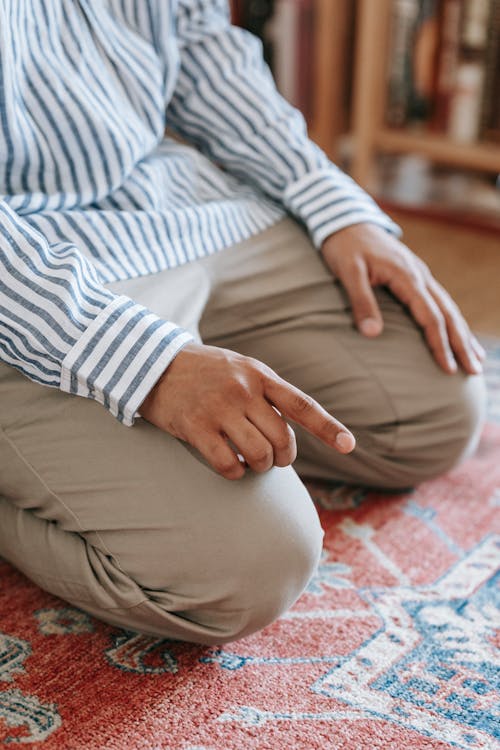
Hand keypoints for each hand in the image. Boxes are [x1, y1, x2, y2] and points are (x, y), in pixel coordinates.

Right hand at [139, 342, 354, 479]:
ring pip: (259, 455)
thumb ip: (267, 392)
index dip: (327, 427)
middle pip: (282, 439)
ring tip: (250, 463)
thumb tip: (291, 428)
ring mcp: (219, 408)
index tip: (349, 446)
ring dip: (259, 468)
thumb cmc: (203, 371)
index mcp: (259, 375)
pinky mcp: (195, 427)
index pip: (301, 404)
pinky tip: (230, 467)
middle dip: (282, 457)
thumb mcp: (240, 368)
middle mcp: (243, 390)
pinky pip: (228, 464)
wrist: (153, 363)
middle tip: (271, 458)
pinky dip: (234, 473)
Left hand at [321, 223, 484, 374]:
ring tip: (475, 358)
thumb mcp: (348, 272)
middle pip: (448, 314)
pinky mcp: (415, 275)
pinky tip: (457, 333)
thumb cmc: (344, 247)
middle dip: (462, 344)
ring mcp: (420, 274)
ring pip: (449, 307)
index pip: (430, 317)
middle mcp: (420, 275)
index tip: (447, 368)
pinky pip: (440, 300)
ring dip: (462, 333)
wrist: (345, 220)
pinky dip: (452, 320)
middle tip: (474, 371)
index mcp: (407, 276)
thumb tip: (372, 334)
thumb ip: (361, 302)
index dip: (439, 344)